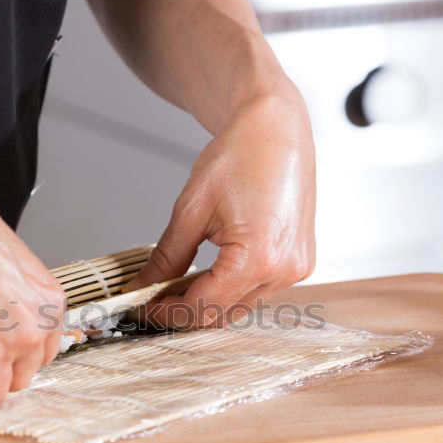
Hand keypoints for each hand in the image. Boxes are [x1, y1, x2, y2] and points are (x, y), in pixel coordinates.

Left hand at [129, 88, 315, 326]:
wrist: (277, 129)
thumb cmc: (241, 155)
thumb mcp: (191, 209)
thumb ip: (167, 257)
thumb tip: (143, 286)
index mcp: (258, 257)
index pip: (202, 306)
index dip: (167, 312)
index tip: (142, 308)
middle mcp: (284, 269)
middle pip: (222, 313)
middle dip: (184, 311)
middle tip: (152, 299)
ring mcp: (296, 269)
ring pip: (240, 306)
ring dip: (208, 302)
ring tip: (176, 286)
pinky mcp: (300, 263)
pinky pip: (258, 290)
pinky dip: (231, 289)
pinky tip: (208, 276)